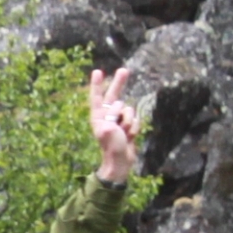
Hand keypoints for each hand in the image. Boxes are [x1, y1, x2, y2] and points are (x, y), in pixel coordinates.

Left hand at [87, 65, 139, 184]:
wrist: (121, 162)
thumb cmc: (111, 148)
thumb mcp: (108, 131)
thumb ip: (111, 118)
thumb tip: (118, 110)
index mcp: (97, 117)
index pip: (97, 97)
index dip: (97, 85)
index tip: (97, 71)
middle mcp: (107, 116)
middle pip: (114, 95)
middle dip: (119, 83)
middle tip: (124, 70)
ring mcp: (118, 120)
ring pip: (129, 110)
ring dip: (130, 121)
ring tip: (125, 134)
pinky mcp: (128, 126)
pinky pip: (136, 119)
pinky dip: (135, 127)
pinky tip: (131, 136)